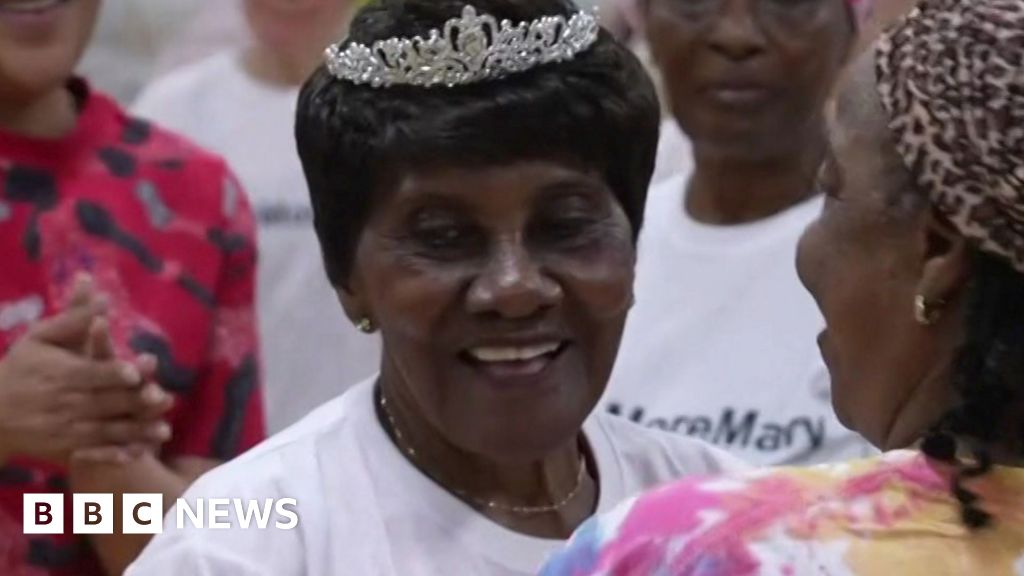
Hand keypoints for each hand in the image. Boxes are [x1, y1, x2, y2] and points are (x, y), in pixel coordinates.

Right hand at [0, 277, 171, 465]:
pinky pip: (93, 452)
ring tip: (164, 430)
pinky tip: (138, 454)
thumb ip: (74, 317)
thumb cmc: (20, 368)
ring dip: (135, 432)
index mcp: (62, 373)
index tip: (136, 372)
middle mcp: (65, 402)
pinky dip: (115, 454)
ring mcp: (66, 428)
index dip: (113, 373)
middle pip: (104, 403)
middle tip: (164, 399)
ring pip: (105, 430)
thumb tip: (101, 291)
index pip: (92, 373)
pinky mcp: (65, 447)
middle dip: (134, 403)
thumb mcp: (41, 338)